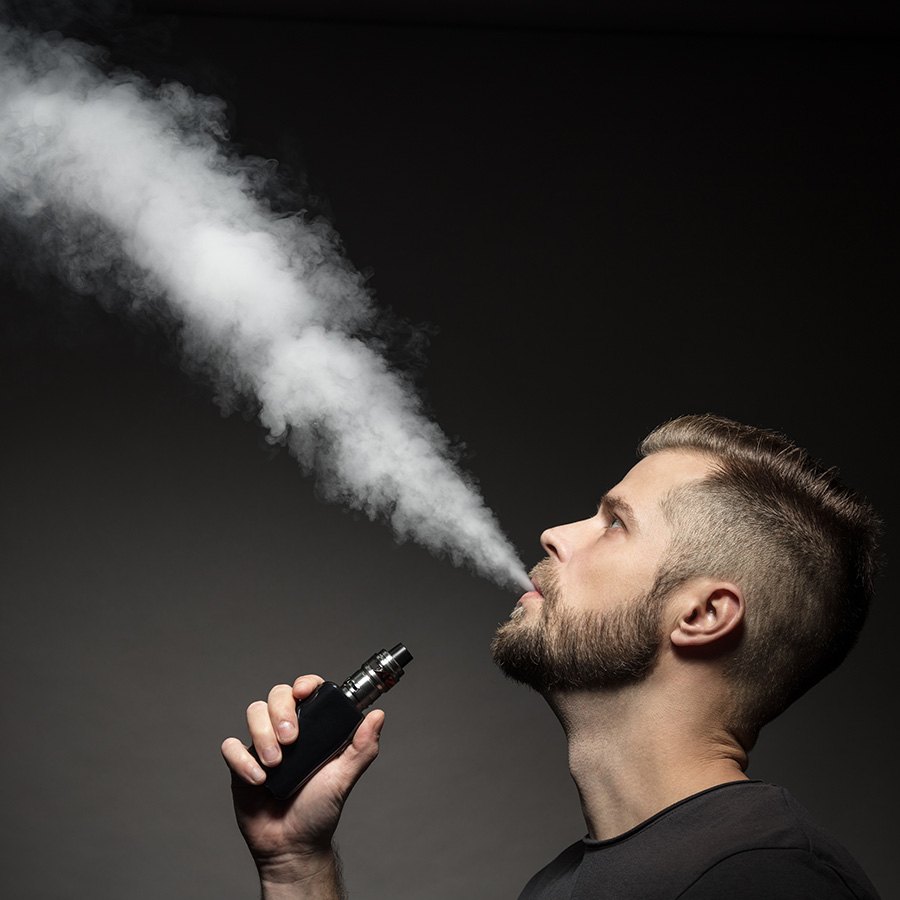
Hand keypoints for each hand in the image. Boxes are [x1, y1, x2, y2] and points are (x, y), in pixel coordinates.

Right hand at [221, 674, 384, 892]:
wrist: (293, 846)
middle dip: (282, 711)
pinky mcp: (241, 765)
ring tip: (276, 764)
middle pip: (276, 695)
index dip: (304, 684)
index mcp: (312, 728)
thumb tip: (378, 716)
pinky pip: (230, 747)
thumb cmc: (320, 810)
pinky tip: (259, 779)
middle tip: (291, 740)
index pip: (305, 690)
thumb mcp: (344, 777)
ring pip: (253, 713)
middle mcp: (286, 730)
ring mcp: (262, 745)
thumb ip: (362, 747)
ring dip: (263, 734)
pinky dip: (242, 759)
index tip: (304, 692)